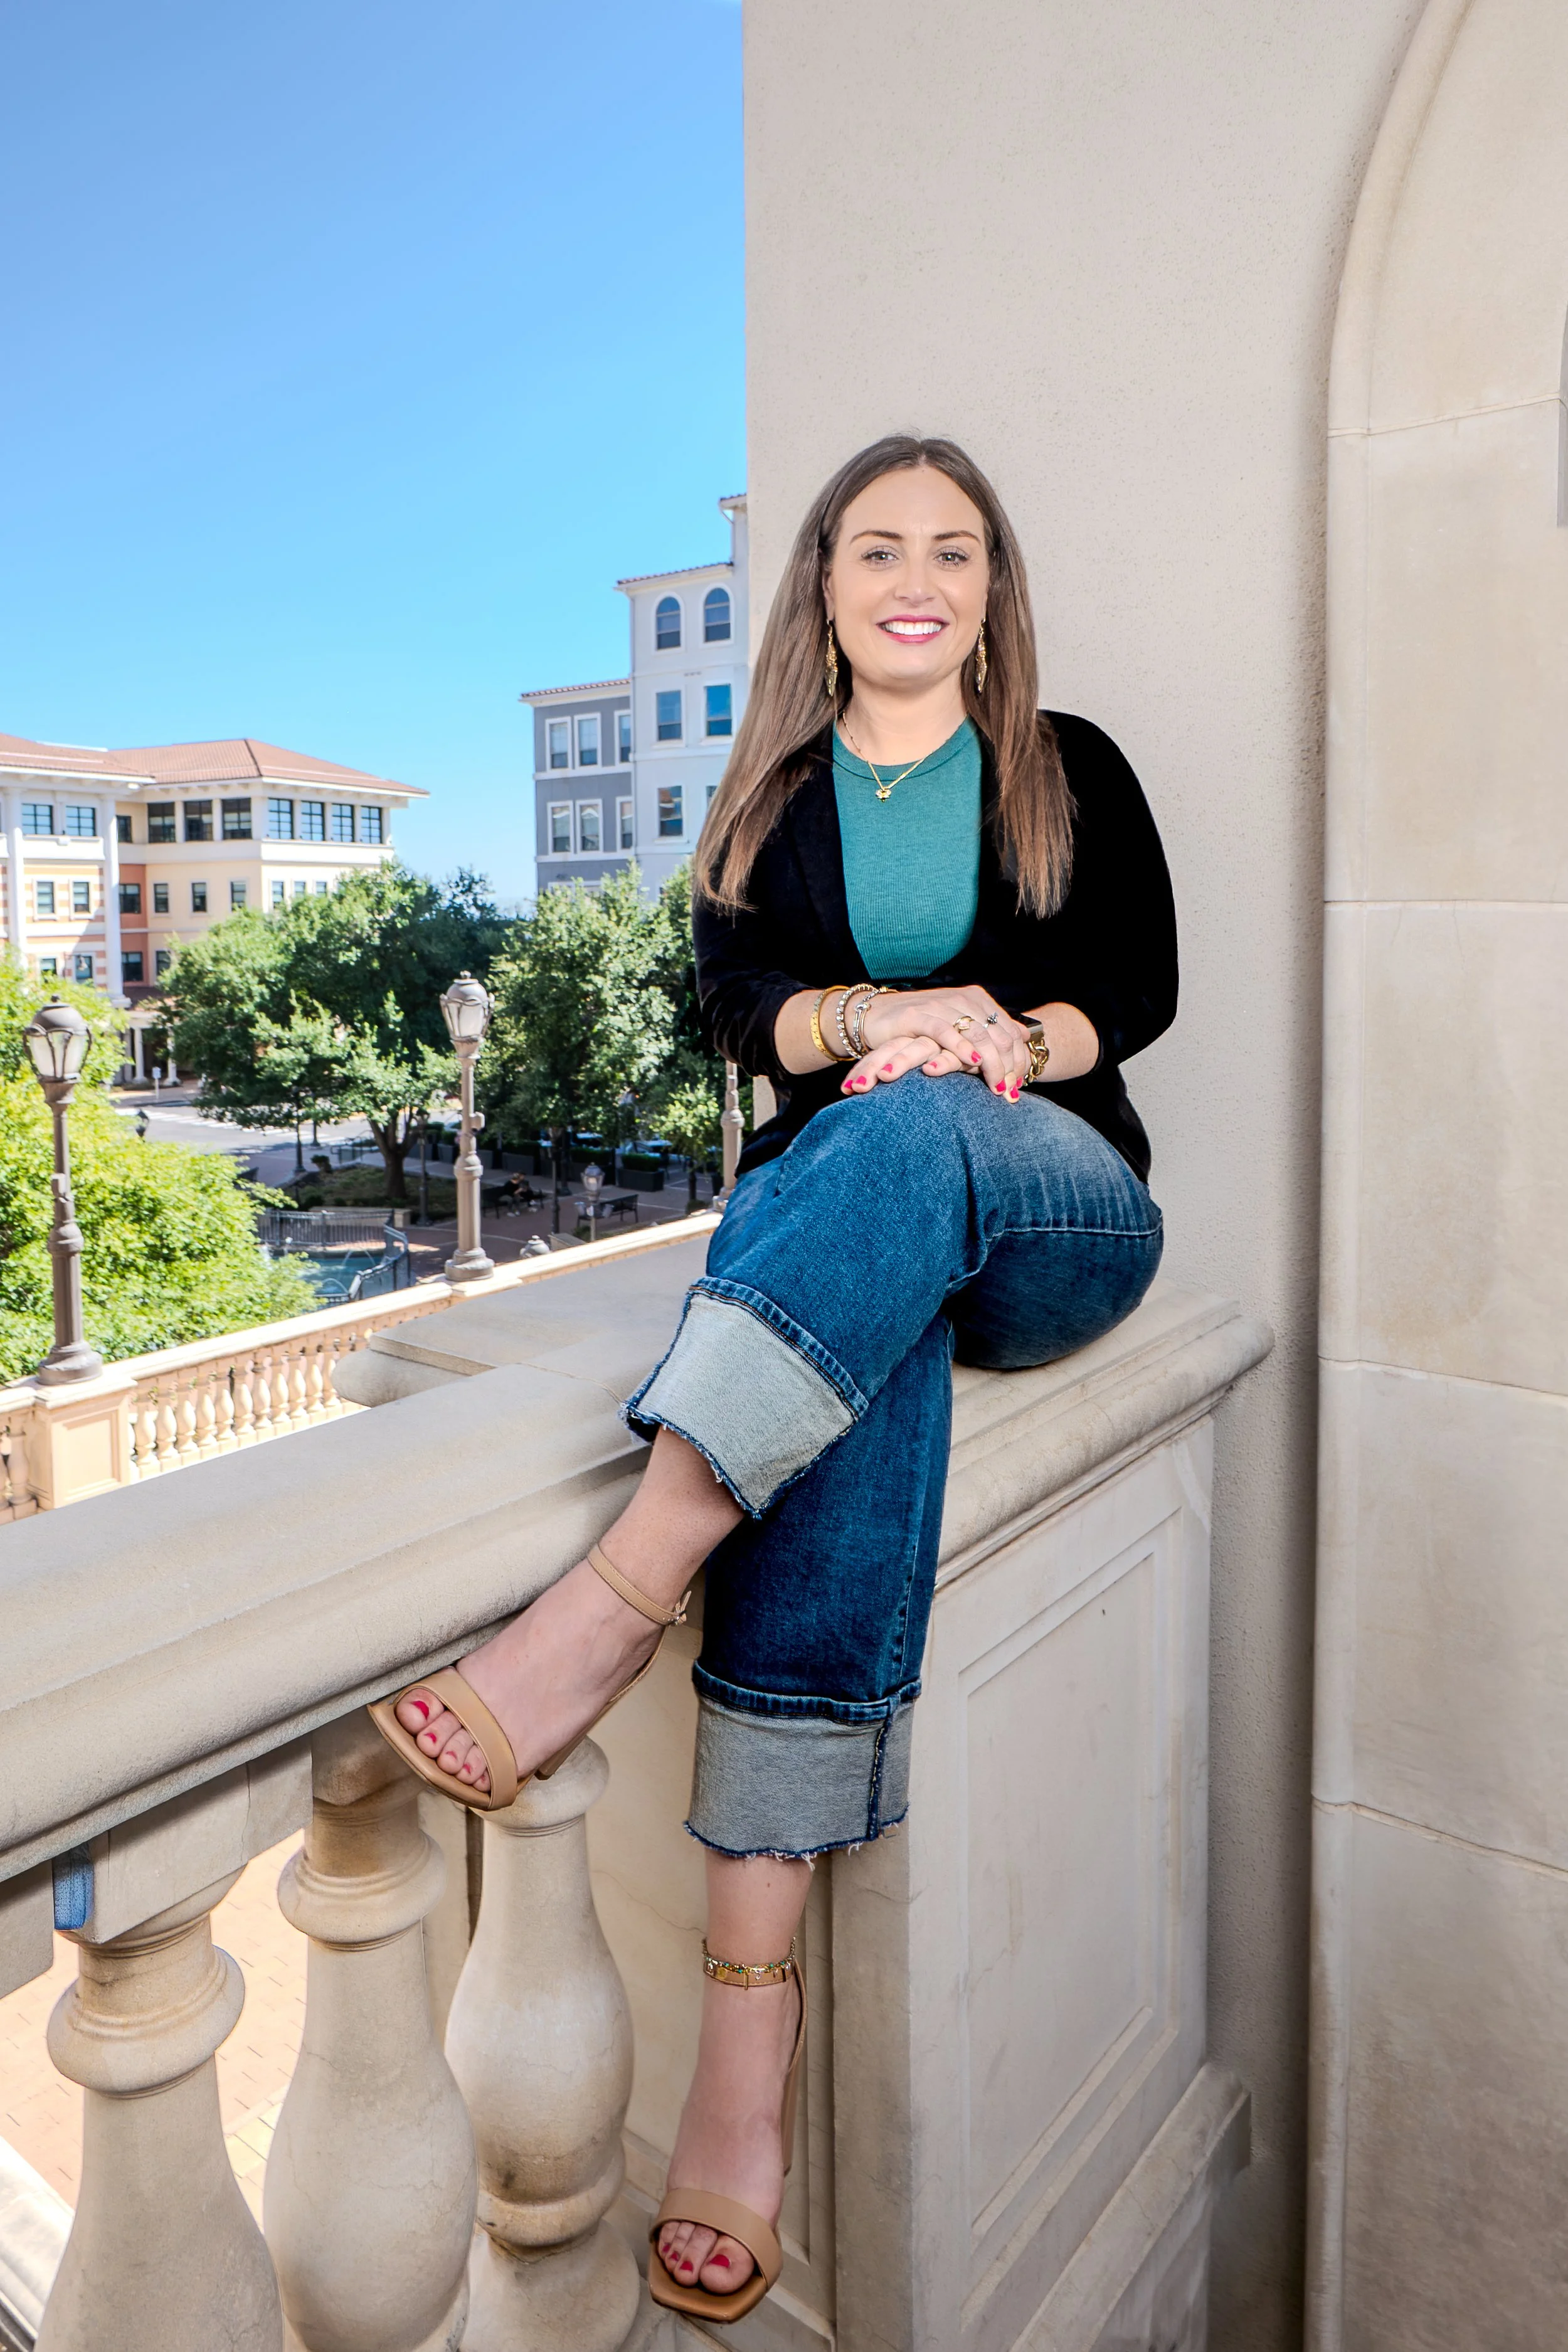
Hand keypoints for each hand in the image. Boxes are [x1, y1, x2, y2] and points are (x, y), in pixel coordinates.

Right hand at [860, 985, 1030, 1094]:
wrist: (877, 1016)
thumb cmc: (921, 1026)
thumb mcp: (961, 1025)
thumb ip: (992, 1029)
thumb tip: (1025, 1036)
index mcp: (976, 1000)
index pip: (1008, 1032)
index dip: (1017, 1060)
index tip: (1018, 1086)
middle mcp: (961, 999)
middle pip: (997, 1035)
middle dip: (1007, 1067)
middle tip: (1011, 1092)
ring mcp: (940, 1005)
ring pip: (976, 1034)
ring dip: (990, 1063)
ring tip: (998, 1087)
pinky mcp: (918, 1015)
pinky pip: (944, 1031)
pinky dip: (960, 1046)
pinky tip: (972, 1060)